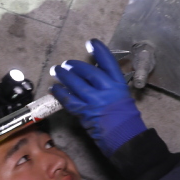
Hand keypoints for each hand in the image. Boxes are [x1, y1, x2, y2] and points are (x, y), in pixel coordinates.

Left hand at [50, 39, 146, 154]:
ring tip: (57, 71)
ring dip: (64, 76)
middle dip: (74, 66)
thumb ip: (109, 84)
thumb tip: (92, 75)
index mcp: (118, 84)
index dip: (99, 50)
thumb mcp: (122, 95)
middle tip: (66, 63)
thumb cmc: (125, 117)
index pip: (108, 62)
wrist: (124, 137)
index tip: (91, 42)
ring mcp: (95, 101)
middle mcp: (107, 89)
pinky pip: (69, 100)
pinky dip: (60, 93)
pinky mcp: (84, 112)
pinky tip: (54, 88)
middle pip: (87, 71)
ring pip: (75, 84)